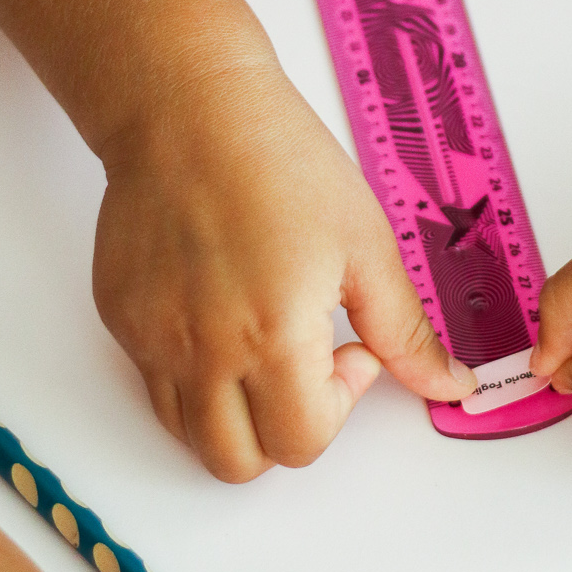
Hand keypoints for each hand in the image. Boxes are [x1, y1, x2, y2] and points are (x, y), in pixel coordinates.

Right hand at [93, 54, 475, 480]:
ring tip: (265, 338)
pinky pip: (155, 384)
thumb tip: (450, 386)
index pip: (303, 444)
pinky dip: (194, 376)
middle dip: (286, 430)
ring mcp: (151, 340)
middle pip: (240, 463)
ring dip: (236, 413)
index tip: (351, 348)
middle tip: (310, 360)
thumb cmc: (278, 160)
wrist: (189, 108)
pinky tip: (223, 310)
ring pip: (190, 435)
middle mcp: (201, 351)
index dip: (340, 407)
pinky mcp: (120, 319)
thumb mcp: (366, 245)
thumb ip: (405, 332)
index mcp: (271, 337)